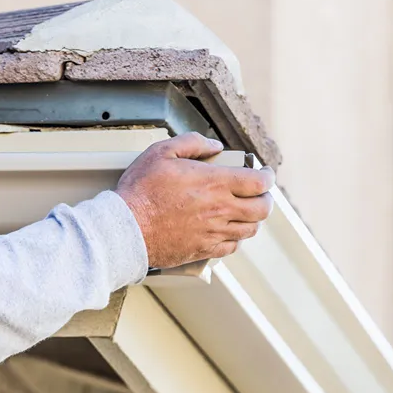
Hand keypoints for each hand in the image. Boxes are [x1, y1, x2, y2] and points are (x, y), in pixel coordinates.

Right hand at [117, 132, 274, 268]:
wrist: (125, 228)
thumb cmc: (140, 191)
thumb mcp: (161, 152)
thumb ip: (191, 143)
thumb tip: (213, 145)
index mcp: (215, 183)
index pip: (259, 182)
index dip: (267, 176)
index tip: (264, 173)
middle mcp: (220, 210)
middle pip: (262, 209)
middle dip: (266, 199)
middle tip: (259, 194)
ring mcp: (213, 232)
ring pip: (249, 229)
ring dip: (252, 219)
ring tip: (244, 212)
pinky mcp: (202, 249)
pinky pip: (231, 247)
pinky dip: (234, 239)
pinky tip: (226, 231)